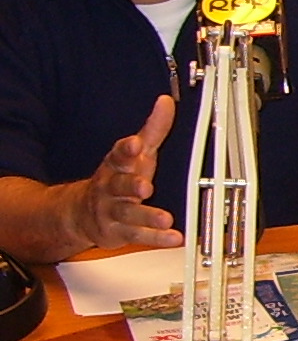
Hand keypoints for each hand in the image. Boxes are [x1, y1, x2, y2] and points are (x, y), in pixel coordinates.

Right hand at [69, 95, 180, 251]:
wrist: (82, 213)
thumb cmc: (117, 179)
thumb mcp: (135, 153)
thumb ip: (153, 130)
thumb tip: (166, 102)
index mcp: (115, 165)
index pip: (119, 154)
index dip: (126, 149)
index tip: (136, 144)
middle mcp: (110, 188)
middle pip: (119, 185)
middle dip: (131, 185)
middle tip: (145, 187)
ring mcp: (112, 211)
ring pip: (128, 214)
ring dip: (147, 216)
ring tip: (165, 219)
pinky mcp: (117, 232)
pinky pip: (137, 235)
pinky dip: (155, 238)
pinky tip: (172, 238)